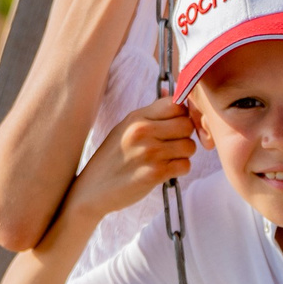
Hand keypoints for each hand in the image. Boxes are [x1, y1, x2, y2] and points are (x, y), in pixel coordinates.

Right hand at [63, 97, 195, 227]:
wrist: (92, 189)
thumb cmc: (113, 157)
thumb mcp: (126, 128)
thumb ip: (151, 113)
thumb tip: (172, 94)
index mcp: (136, 117)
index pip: (176, 104)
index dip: (183, 114)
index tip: (177, 124)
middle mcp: (143, 131)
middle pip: (187, 125)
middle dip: (185, 135)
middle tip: (173, 144)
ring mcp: (149, 152)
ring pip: (190, 146)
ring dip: (183, 155)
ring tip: (166, 159)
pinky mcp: (155, 173)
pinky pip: (185, 166)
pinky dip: (179, 170)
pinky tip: (165, 171)